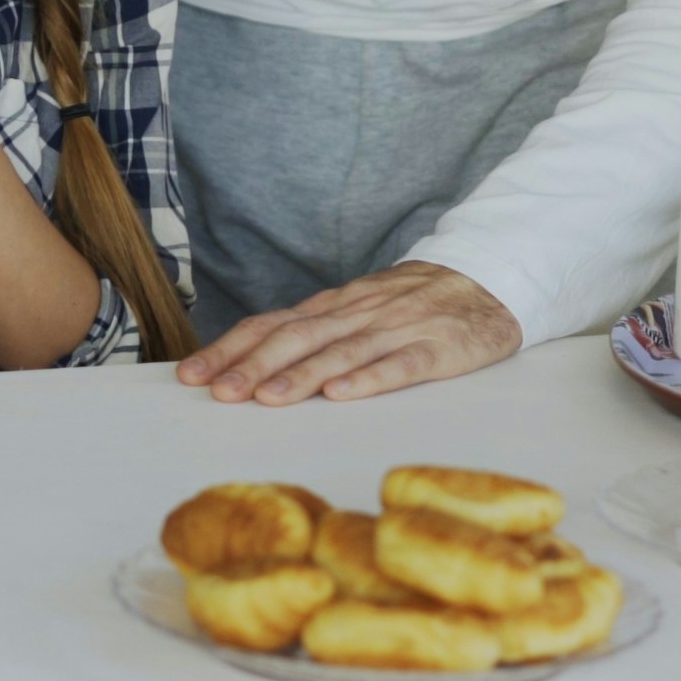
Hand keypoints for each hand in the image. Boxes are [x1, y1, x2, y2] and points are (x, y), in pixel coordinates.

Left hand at [175, 262, 521, 404]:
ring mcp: (398, 329)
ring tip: (266, 398)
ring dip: (301, 376)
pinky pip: (401, 364)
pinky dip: (369, 379)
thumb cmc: (413, 305)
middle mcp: (358, 314)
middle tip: (217, 393)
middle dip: (253, 365)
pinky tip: (342, 394)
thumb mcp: (356, 310)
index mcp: (334, 308)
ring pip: (342, 352)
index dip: (231, 349)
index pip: (272, 325)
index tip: (191, 375)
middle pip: (297, 338)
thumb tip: (249, 362)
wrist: (489, 281)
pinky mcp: (438, 348)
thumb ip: (312, 333)